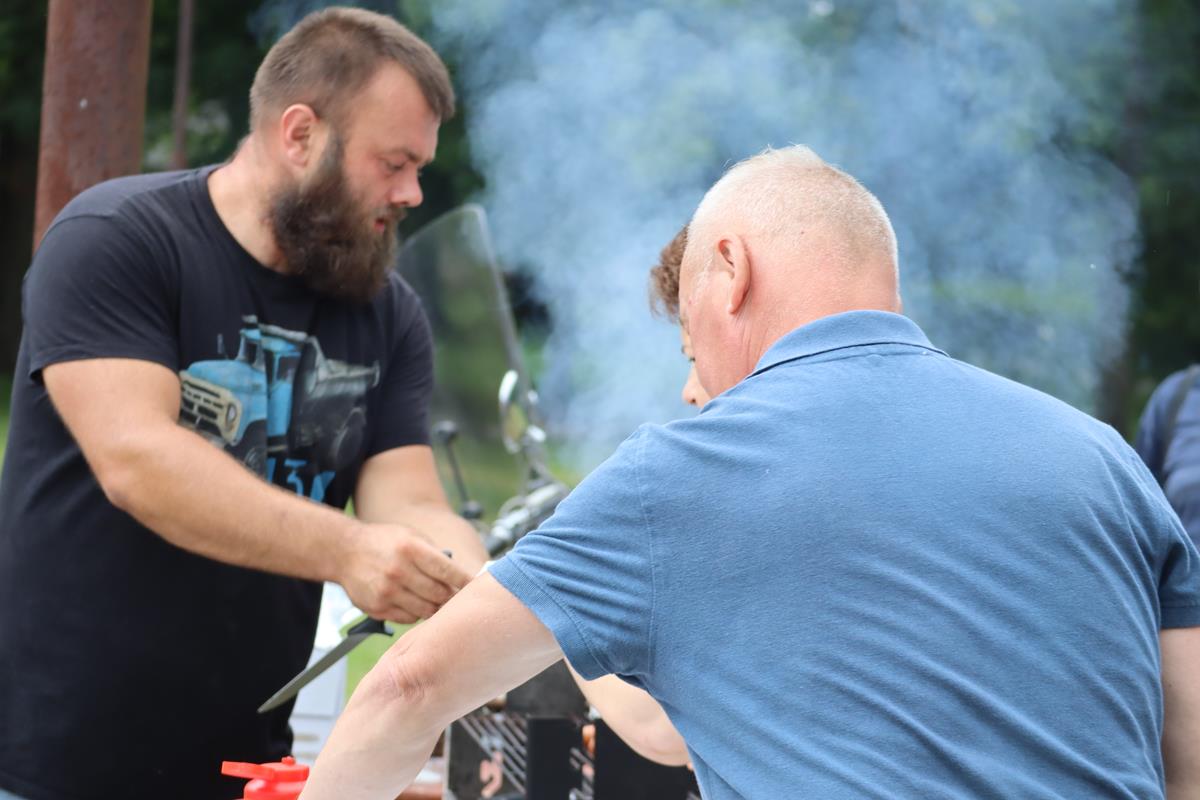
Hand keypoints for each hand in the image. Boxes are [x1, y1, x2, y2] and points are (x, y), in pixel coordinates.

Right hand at [339, 523, 472, 622]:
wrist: (345, 551)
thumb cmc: (384, 542)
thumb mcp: (411, 536)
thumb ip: (435, 554)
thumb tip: (460, 575)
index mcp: (411, 549)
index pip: (448, 571)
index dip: (465, 581)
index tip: (475, 586)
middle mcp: (399, 571)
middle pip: (440, 595)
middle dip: (452, 597)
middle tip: (459, 598)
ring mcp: (387, 592)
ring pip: (426, 611)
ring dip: (436, 608)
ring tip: (438, 602)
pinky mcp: (377, 608)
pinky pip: (408, 619)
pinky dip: (417, 614)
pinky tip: (416, 604)